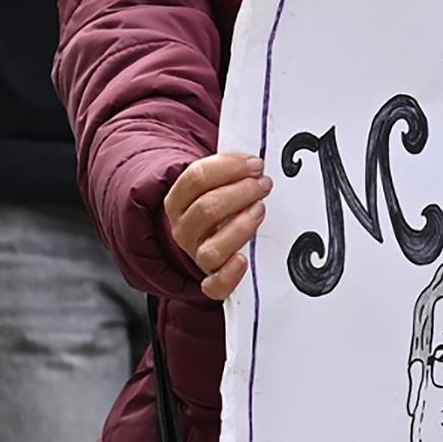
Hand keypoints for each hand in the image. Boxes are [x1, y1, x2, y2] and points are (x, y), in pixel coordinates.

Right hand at [165, 153, 271, 300]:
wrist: (214, 238)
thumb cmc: (224, 204)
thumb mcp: (220, 183)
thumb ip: (231, 169)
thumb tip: (255, 155)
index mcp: (179, 200)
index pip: (196, 178)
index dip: (229, 167)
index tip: (256, 164)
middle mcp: (183, 229)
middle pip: (206, 209)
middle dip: (240, 193)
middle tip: (264, 184)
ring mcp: (197, 255)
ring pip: (212, 247)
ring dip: (240, 227)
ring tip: (260, 210)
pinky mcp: (212, 280)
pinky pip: (214, 286)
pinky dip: (228, 275)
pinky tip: (243, 260)